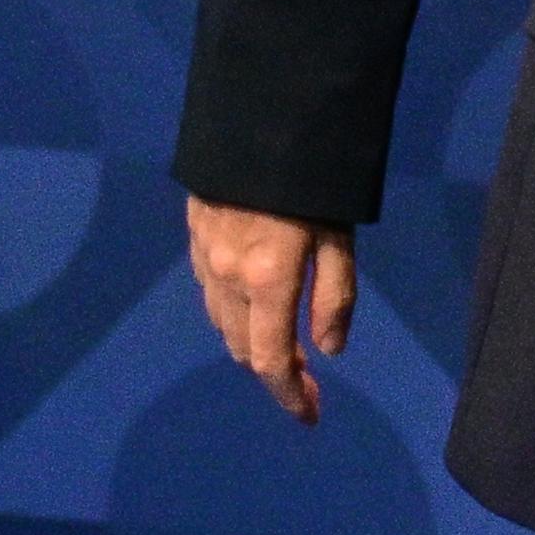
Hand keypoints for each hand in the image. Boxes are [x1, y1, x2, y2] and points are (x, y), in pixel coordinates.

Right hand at [185, 195, 356, 424]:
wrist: (258, 119)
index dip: (289, 393)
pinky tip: (250, 311)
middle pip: (242, 347)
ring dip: (249, 345)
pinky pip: (210, 293)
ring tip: (281, 354)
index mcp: (268, 281)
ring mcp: (205, 258)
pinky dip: (231, 314)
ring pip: (221, 323)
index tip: (309, 415)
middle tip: (307, 384)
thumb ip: (334, 295)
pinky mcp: (195, 237)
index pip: (271, 358)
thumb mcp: (339, 235)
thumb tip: (329, 351)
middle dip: (274, 372)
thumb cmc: (313, 177)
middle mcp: (227, 278)